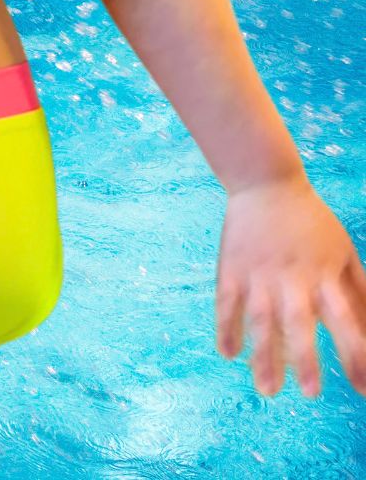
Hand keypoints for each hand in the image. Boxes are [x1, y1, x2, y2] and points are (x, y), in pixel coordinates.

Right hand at [215, 174, 365, 396]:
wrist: (265, 184)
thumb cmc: (311, 223)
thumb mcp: (344, 252)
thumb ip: (360, 292)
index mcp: (324, 275)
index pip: (345, 320)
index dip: (355, 354)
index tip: (363, 389)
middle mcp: (291, 277)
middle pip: (298, 322)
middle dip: (304, 358)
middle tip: (310, 392)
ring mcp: (257, 273)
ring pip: (259, 319)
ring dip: (263, 354)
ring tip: (267, 389)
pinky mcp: (231, 268)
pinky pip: (226, 302)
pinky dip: (225, 327)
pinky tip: (227, 353)